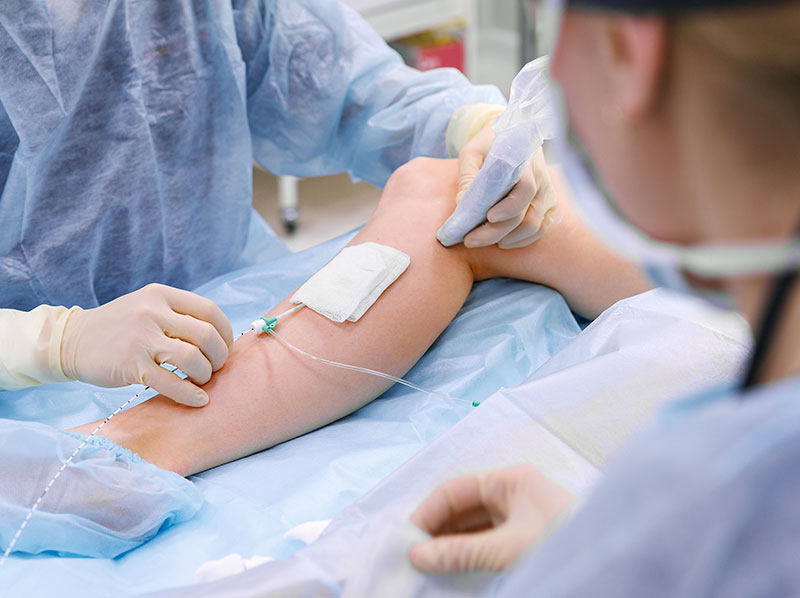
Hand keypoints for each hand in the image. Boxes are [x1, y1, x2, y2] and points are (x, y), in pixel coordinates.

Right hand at [60, 284, 233, 406]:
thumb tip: (220, 338)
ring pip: (192, 358)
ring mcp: (141, 338)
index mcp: (161, 295)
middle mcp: (152, 312)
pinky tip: (197, 400)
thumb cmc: (119, 327)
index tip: (224, 347)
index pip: (209, 310)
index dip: (224, 332)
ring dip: (205, 374)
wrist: (71, 340)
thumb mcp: (147, 306)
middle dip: (219, 356)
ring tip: (201, 380)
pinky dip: (190, 394)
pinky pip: (171, 383)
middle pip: (206, 335)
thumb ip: (179, 315)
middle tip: (215, 367)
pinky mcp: (131, 365)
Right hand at [408, 465, 573, 572]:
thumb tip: (417, 556)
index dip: (428, 512)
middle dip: (437, 532)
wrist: (613, 562)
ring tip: (428, 570)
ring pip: (474, 530)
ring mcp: (521, 519)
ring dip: (451, 548)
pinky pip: (488, 546)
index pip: (455, 489)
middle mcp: (514, 494)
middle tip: (413, 560)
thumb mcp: (506, 549)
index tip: (407, 540)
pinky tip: (454, 574)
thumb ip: (460, 553)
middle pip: (463, 509)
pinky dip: (469, 558)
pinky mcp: (527, 541)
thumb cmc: (562, 542)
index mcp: (510, 480)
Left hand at [457, 126, 557, 249]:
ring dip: (509, 239)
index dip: (509, 207)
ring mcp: (548, 194)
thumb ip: (467, 177)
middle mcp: (542, 179)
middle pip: (527, 215)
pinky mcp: (549, 205)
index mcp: (525, 162)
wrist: (512, 135)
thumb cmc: (488, 145)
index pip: (526, 188)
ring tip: (482, 241)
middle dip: (496, 232)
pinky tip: (503, 241)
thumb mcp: (472, 153)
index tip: (489, 217)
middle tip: (470, 240)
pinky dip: (523, 240)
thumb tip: (462, 206)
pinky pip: (541, 228)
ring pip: (535, 226)